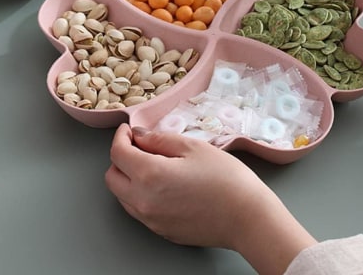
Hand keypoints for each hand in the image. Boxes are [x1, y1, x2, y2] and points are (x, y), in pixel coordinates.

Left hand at [105, 124, 315, 274]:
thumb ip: (158, 140)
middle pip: (112, 177)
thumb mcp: (191, 147)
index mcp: (149, 175)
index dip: (121, 136)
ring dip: (128, 178)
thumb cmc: (226, 179)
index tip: (129, 130)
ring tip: (153, 165)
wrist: (249, 219)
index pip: (117, 153)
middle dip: (121, 158)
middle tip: (139, 147)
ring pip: (122, 196)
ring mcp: (151, 220)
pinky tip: (163, 185)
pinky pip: (139, 210)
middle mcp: (144, 201)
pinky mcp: (162, 232)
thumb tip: (138, 136)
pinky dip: (141, 195)